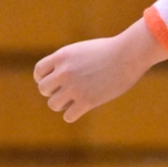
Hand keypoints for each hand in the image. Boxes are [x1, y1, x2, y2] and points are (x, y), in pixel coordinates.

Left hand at [34, 27, 162, 122]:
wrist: (129, 54)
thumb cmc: (110, 51)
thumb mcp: (83, 50)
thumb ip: (68, 62)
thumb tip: (57, 77)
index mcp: (61, 56)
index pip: (39, 71)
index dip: (44, 78)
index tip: (55, 81)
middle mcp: (64, 72)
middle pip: (43, 89)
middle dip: (53, 92)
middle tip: (67, 91)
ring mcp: (74, 87)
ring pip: (53, 104)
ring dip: (62, 104)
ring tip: (75, 100)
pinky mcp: (87, 100)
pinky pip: (68, 116)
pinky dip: (72, 115)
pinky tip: (82, 108)